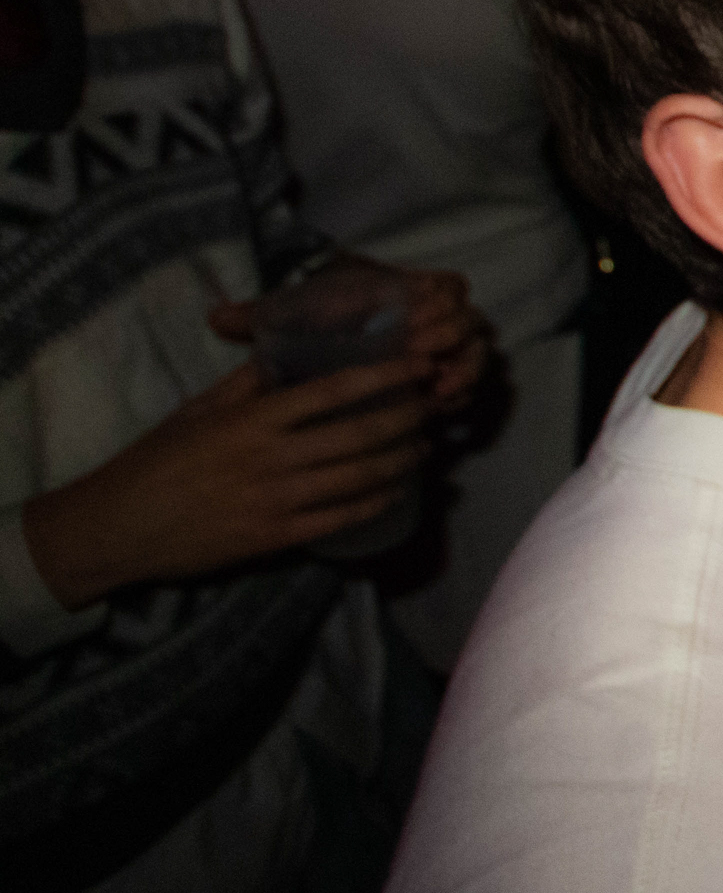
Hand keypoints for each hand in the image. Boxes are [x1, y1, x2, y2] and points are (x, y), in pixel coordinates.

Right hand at [20, 355, 438, 608]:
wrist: (117, 527)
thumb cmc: (153, 462)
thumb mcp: (196, 411)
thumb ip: (245, 385)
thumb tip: (283, 355)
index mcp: (252, 420)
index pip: (333, 390)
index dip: (384, 376)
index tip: (419, 365)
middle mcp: (271, 457)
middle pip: (359, 434)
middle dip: (406, 418)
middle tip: (434, 406)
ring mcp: (276, 500)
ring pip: (359, 477)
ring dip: (400, 460)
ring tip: (424, 446)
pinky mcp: (275, 537)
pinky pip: (340, 519)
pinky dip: (375, 503)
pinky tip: (395, 491)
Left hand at [205, 261, 492, 414]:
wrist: (341, 339)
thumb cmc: (318, 321)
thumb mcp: (291, 313)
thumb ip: (261, 315)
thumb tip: (215, 318)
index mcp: (406, 289)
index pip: (446, 285)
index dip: (440, 300)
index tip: (416, 317)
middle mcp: (436, 315)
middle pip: (468, 320)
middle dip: (453, 337)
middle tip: (428, 356)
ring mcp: (449, 348)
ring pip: (477, 353)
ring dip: (464, 369)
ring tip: (441, 391)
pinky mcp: (450, 376)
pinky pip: (472, 383)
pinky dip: (464, 393)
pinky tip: (445, 406)